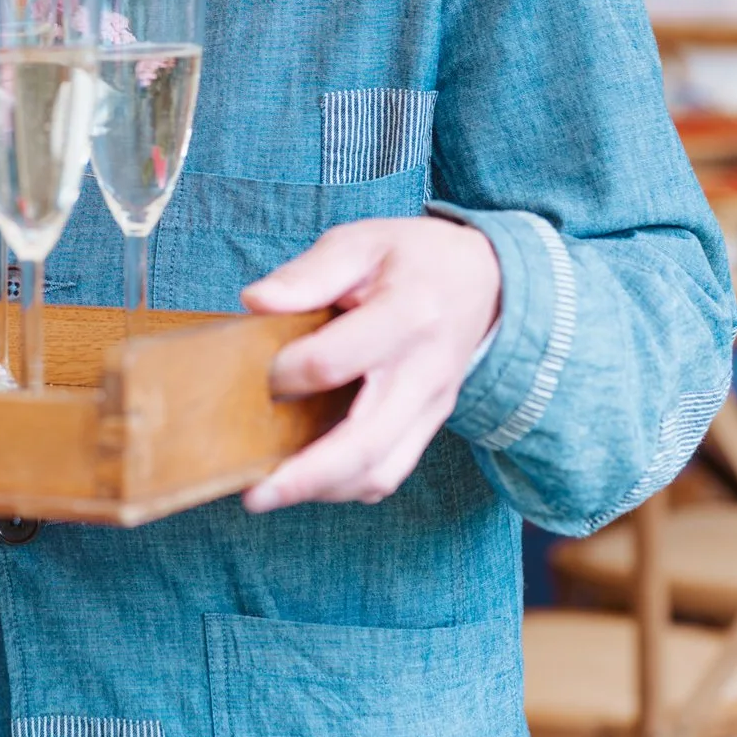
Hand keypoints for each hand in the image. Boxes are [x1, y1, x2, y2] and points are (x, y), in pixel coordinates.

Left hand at [238, 216, 501, 512]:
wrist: (483, 279)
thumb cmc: (411, 258)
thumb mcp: (360, 242)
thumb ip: (307, 274)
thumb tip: (254, 302)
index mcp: (406, 314)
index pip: (334, 362)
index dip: (285, 373)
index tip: (259, 372)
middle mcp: (423, 371)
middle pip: (364, 442)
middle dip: (305, 476)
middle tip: (252, 494)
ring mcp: (432, 406)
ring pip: (380, 471)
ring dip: (323, 490)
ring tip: (270, 493)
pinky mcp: (430, 425)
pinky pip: (391, 472)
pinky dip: (347, 486)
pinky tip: (309, 480)